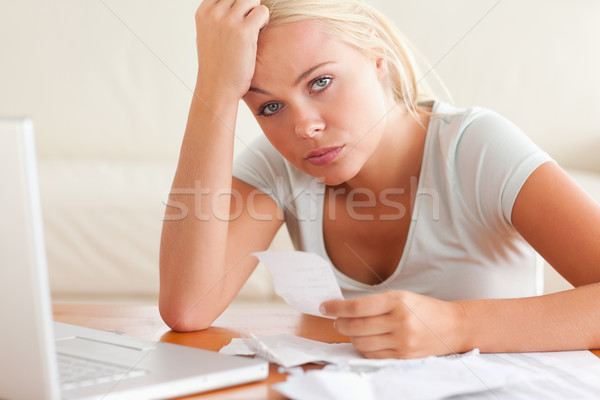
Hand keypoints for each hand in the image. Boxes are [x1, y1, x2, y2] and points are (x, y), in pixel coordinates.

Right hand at [194, 0, 268, 100]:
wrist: (218, 87)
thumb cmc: (216, 64)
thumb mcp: (208, 34)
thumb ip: (216, 16)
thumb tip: (232, 4)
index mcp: (204, 12)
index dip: (234, 3)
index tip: (239, 18)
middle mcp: (214, 13)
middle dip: (246, 7)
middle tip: (247, 25)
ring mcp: (228, 21)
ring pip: (251, 0)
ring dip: (256, 13)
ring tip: (253, 29)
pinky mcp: (244, 31)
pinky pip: (262, 11)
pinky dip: (264, 21)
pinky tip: (257, 34)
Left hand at [320, 290, 467, 358]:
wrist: (453, 326)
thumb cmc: (423, 308)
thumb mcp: (401, 297)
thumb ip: (375, 303)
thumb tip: (345, 309)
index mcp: (397, 301)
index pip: (357, 306)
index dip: (337, 308)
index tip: (324, 307)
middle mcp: (399, 321)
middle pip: (356, 326)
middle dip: (340, 323)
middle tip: (336, 320)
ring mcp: (402, 341)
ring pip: (362, 343)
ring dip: (351, 336)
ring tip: (350, 329)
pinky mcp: (404, 356)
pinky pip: (374, 355)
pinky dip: (364, 348)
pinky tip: (364, 340)